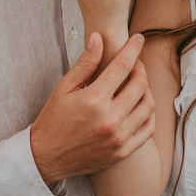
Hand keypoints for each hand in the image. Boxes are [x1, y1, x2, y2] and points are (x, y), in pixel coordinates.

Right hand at [30, 33, 155, 182]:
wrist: (46, 157)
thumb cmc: (54, 119)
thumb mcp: (64, 88)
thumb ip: (85, 63)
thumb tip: (98, 38)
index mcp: (94, 99)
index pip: (123, 65)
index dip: (133, 48)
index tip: (138, 39)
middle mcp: (109, 119)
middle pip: (140, 84)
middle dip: (140, 68)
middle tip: (135, 63)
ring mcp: (118, 137)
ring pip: (148, 105)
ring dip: (146, 90)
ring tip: (136, 84)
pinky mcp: (123, 151)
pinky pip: (148, 129)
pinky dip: (149, 114)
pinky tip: (140, 106)